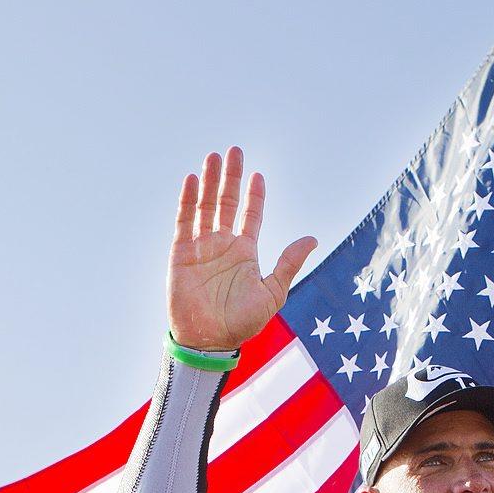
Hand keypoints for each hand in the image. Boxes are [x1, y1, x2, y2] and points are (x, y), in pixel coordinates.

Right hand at [169, 148, 316, 351]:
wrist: (209, 341)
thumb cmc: (241, 323)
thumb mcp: (272, 292)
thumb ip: (288, 263)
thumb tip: (312, 238)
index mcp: (245, 252)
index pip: (250, 215)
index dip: (255, 195)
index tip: (258, 175)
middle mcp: (223, 245)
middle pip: (227, 203)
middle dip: (231, 177)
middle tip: (234, 151)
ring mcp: (201, 247)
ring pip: (205, 207)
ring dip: (209, 182)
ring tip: (213, 157)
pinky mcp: (181, 253)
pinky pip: (184, 222)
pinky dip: (188, 201)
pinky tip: (192, 180)